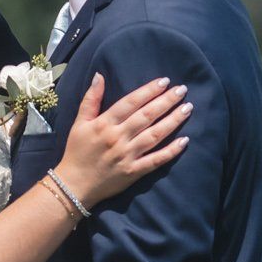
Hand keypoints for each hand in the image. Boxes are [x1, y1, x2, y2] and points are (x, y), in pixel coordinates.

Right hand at [58, 71, 191, 207]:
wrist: (73, 185)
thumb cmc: (77, 152)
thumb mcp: (79, 123)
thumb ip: (90, 99)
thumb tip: (99, 76)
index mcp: (104, 124)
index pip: (131, 102)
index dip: (148, 91)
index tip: (165, 81)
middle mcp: (118, 137)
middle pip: (146, 116)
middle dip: (166, 101)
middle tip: (182, 90)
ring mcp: (127, 155)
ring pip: (155, 135)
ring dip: (173, 121)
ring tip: (187, 109)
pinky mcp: (134, 172)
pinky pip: (156, 160)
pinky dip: (171, 151)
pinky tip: (185, 141)